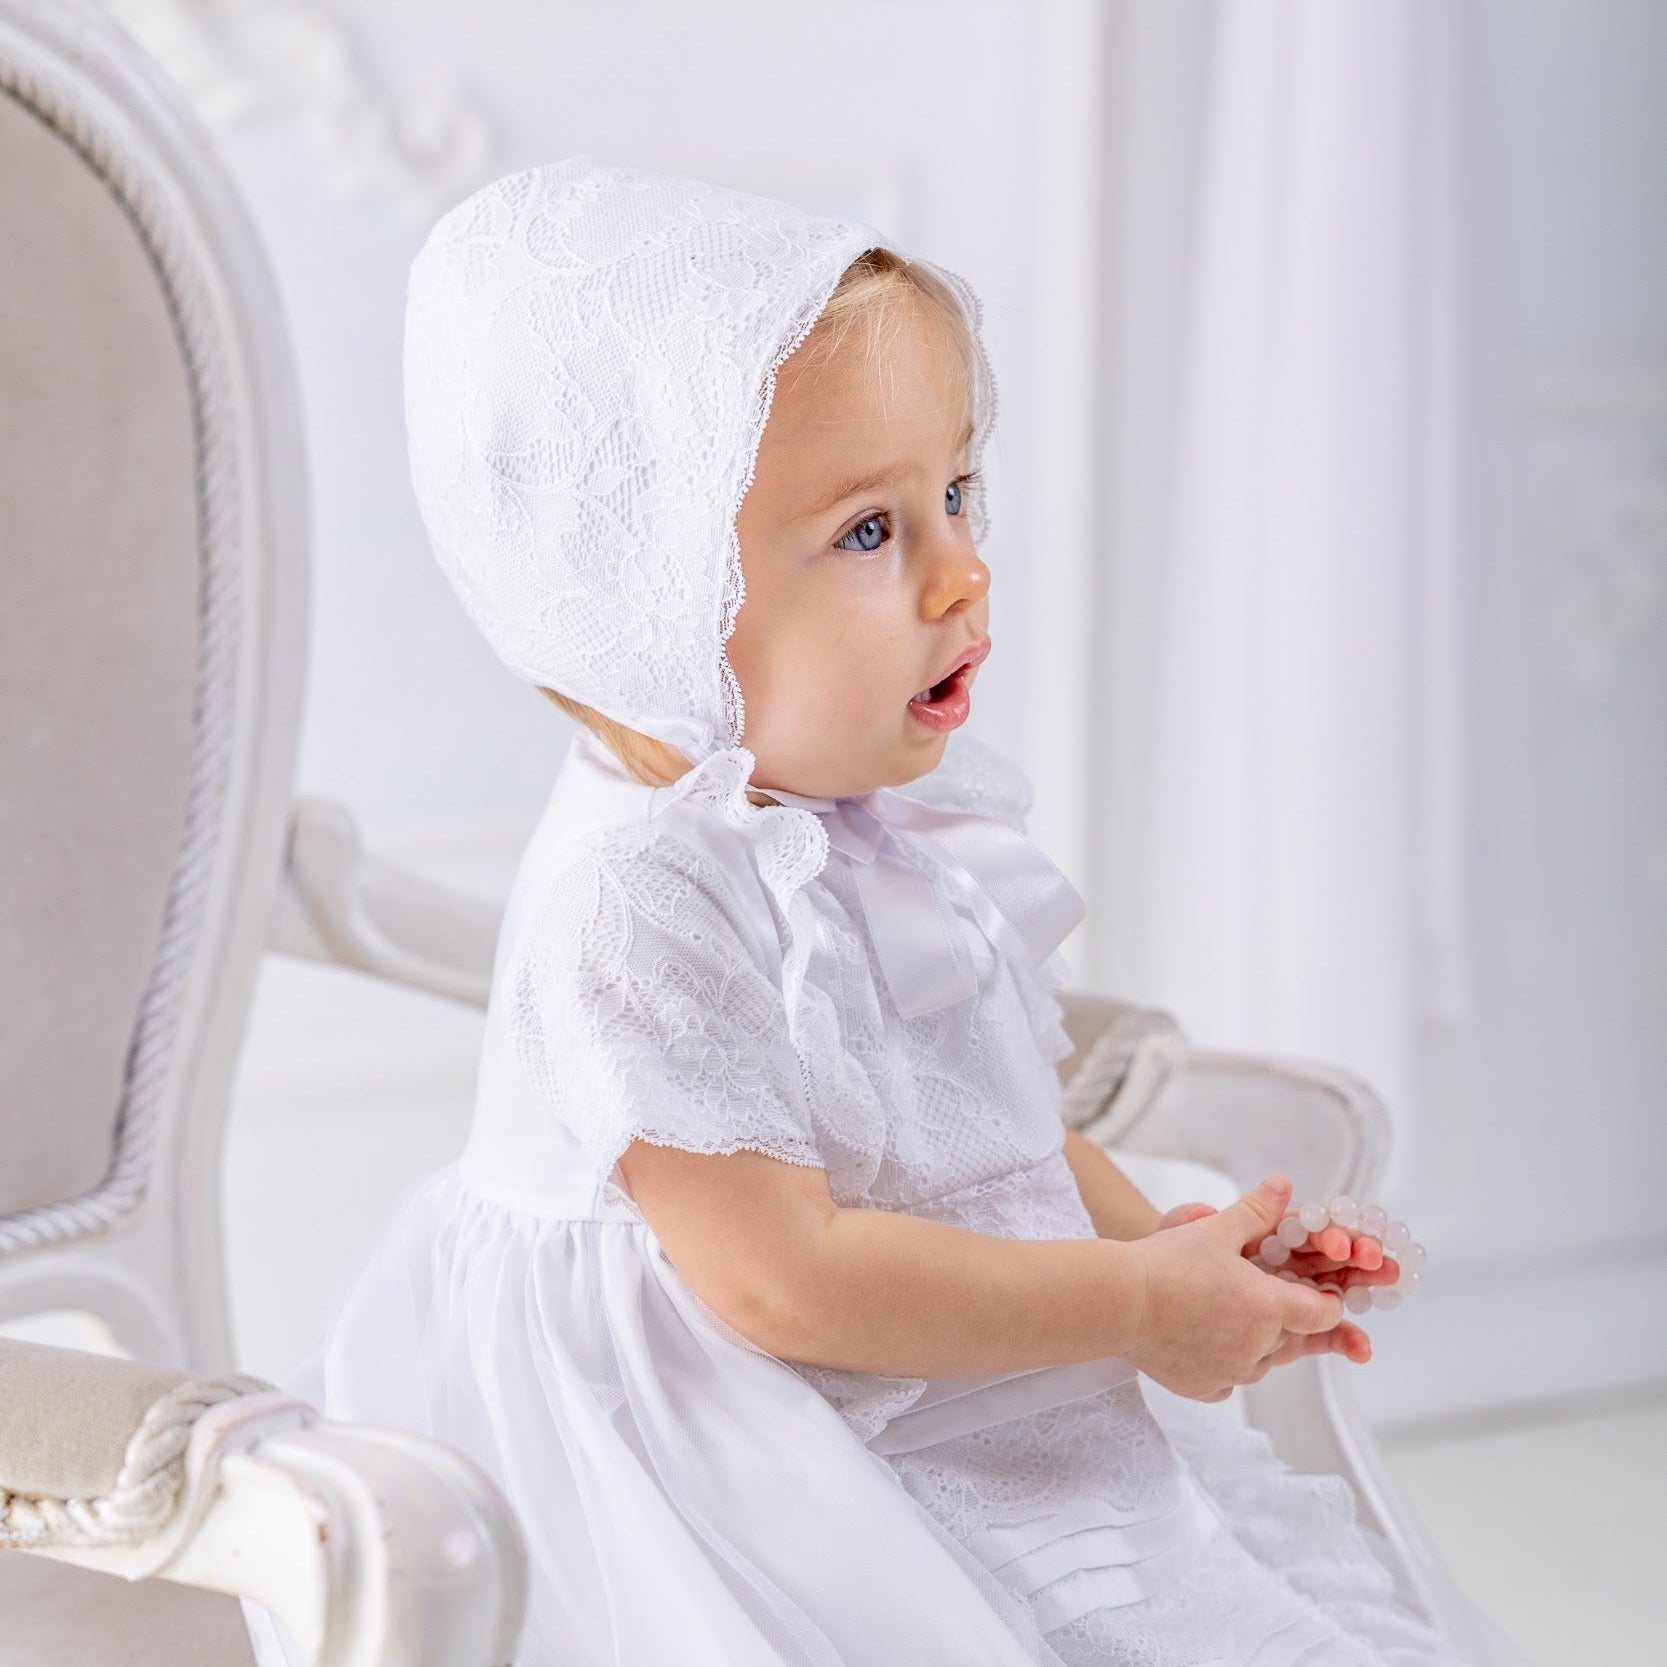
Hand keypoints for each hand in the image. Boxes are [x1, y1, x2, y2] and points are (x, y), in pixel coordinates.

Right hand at [1124, 1175, 1346, 1402]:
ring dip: (1254, 1340)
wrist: (1117, 1302)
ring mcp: (1231, 1373)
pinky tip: (1204, 1337)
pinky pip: (1229, 1380)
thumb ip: (1256, 1211)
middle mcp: (1257, 1348)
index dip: (1322, 1300)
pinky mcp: (1205, 1388)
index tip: (1309, 1289)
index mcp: (1268, 1307)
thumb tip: (1282, 1184)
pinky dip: (1224, 1361)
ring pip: (1262, 1361)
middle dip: (1282, 1317)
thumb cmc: (1166, 1263)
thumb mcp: (1215, 1229)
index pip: (1324, 1314)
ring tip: (1224, 1312)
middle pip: (1292, 1337)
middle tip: (1254, 1293)